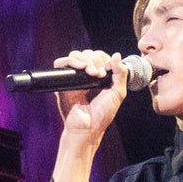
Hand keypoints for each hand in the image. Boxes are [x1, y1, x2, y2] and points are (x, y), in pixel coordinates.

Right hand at [47, 50, 130, 181]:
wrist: (87, 128)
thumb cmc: (103, 114)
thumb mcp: (118, 93)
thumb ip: (121, 73)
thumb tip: (117, 55)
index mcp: (98, 77)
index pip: (99, 57)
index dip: (104, 58)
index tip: (107, 70)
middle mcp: (85, 76)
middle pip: (87, 54)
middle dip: (95, 59)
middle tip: (99, 73)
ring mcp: (73, 78)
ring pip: (75, 55)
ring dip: (85, 60)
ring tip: (91, 72)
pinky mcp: (62, 82)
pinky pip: (62, 64)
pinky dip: (71, 61)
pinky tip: (81, 67)